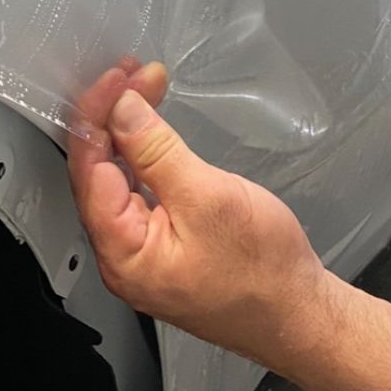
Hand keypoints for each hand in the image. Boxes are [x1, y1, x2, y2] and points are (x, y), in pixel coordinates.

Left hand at [69, 67, 334, 371]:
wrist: (303, 317)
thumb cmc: (264, 272)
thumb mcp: (208, 198)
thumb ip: (156, 151)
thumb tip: (122, 110)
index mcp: (121, 252)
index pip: (87, 168)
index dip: (98, 114)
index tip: (119, 76)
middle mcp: (121, 255)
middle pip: (96, 170)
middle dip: (111, 115)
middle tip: (136, 74)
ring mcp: (141, 252)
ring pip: (117, 177)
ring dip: (127, 129)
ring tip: (143, 88)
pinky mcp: (162, 245)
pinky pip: (137, 190)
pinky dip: (142, 153)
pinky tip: (150, 129)